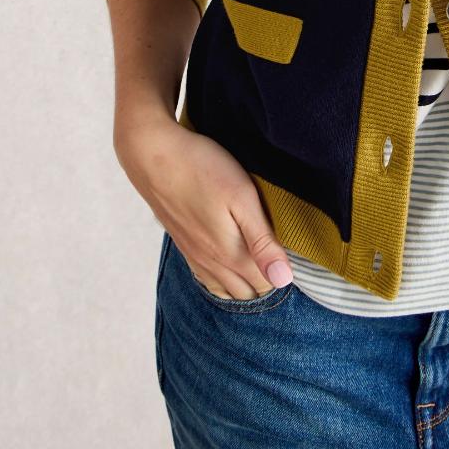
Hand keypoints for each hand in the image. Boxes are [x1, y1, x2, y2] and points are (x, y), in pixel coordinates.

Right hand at [114, 112, 294, 298]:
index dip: (284, 271)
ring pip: (225, 290)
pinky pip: (206, 279)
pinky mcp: (183, 245)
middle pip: (247, 293)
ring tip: (260, 262)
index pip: (267, 283)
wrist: (153, 156)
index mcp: (231, 254)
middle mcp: (212, 263)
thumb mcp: (242, 198)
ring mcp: (194, 256)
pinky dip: (223, 281)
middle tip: (281, 255)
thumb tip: (284, 279)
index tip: (294, 251)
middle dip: (267, 281)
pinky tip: (228, 265)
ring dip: (245, 284)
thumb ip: (263, 241)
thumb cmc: (202, 169)